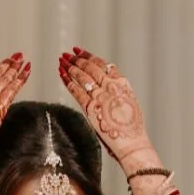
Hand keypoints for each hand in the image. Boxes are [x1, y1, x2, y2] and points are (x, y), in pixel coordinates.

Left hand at [58, 48, 148, 162]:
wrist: (132, 143)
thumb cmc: (132, 128)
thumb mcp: (129, 103)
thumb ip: (117, 93)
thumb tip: (107, 88)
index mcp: (122, 84)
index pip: (103, 65)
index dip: (89, 56)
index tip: (80, 51)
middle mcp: (111, 87)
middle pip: (91, 68)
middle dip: (77, 59)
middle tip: (67, 54)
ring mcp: (100, 97)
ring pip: (82, 77)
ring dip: (70, 67)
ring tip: (62, 60)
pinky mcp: (91, 109)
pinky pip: (76, 91)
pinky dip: (67, 81)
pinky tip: (61, 74)